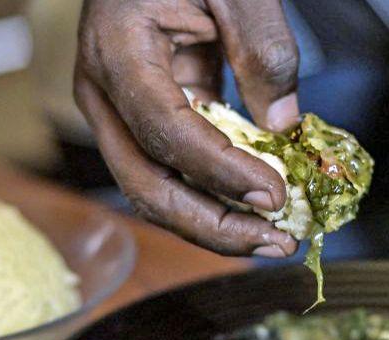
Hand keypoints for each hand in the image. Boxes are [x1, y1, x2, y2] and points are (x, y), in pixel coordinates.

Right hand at [74, 0, 301, 257]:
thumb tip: (284, 127)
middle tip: (275, 241)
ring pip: (153, 190)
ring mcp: (118, 111)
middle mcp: (104, 91)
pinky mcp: (143, 118)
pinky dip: (211, 198)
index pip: (163, 129)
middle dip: (211, 225)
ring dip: (211, 225)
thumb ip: (262, 48)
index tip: (272, 195)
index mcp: (117, 49)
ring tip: (271, 239)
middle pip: (145, 183)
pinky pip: (171, 172)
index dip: (218, 171)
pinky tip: (252, 211)